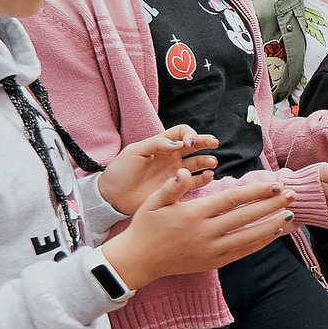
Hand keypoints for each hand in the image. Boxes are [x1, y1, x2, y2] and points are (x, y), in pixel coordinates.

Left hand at [96, 125, 219, 214]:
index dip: (188, 134)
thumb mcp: (135, 152)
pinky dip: (204, 178)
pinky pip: (195, 181)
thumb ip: (157, 144)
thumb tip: (179, 143)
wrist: (114, 196)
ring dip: (207, 161)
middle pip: (194, 145)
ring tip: (212, 163)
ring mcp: (175, 172)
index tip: (189, 142)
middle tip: (214, 143)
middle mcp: (171, 157)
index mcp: (161, 144)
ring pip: (197, 163)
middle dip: (205, 142)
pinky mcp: (176, 187)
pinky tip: (208, 176)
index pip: (181, 132)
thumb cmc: (121, 171)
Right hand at [100, 173, 290, 284]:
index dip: (255, 192)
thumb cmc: (146, 226)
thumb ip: (172, 186)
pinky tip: (273, 233)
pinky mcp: (213, 262)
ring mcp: (211, 249)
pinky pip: (242, 252)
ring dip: (271, 225)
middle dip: (271, 206)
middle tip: (292, 196)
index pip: (231, 200)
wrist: (139, 260)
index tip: (274, 185)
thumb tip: (184, 171)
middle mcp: (205, 233)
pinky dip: (259, 243)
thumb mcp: (152, 201)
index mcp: (193, 214)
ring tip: (290, 215)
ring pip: (248, 236)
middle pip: (245, 217)